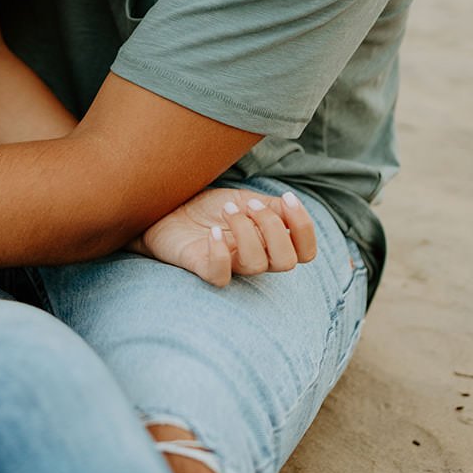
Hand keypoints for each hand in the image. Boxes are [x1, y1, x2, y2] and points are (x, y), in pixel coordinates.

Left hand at [128, 186, 317, 286]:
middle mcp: (254, 258)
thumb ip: (271, 206)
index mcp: (269, 242)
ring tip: (226, 209)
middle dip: (273, 227)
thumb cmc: (207, 208)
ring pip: (256, 264)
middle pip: (287, 262)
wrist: (167, 210)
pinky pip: (220, 275)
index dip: (304, 228)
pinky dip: (219, 252)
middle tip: (249, 204)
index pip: (305, 252)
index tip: (287, 198)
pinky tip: (212, 232)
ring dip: (245, 230)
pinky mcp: (202, 269)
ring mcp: (229, 265)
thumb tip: (291, 206)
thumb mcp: (244, 199)